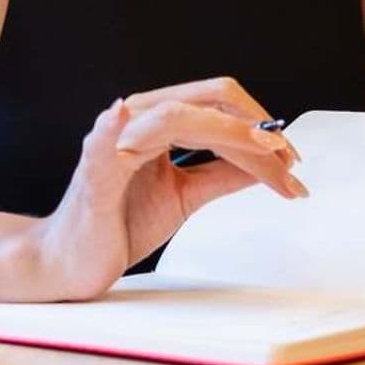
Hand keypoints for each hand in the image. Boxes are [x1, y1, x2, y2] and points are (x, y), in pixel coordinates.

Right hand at [14, 78, 307, 301]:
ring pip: (177, 115)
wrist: (72, 263)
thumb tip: (270, 160)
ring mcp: (114, 142)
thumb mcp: (186, 195)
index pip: (221, 104)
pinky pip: (106, 142)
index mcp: (160, 122)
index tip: (292, 158)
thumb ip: (223, 174)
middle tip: (290, 162)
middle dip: (256, 129)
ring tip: (265, 150)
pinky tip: (124, 114)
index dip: (260, 124)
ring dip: (229, 131)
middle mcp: (139, 121)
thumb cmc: (120, 223)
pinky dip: (117, 127)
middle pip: (209, 101)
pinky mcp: (94, 172)